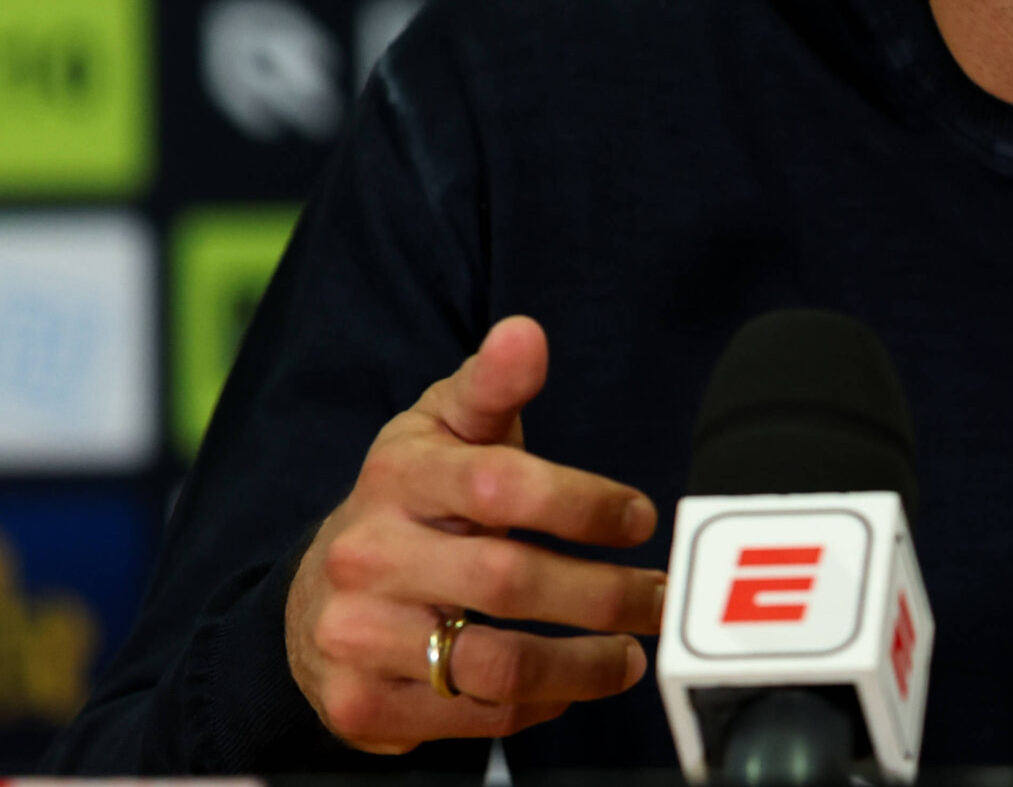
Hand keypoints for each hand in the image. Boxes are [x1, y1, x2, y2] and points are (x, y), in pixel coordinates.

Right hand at [285, 316, 665, 752]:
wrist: (315, 596)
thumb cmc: (411, 498)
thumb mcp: (442, 428)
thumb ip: (493, 385)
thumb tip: (526, 333)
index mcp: (399, 475)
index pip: (501, 484)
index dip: (582, 502)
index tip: (639, 519)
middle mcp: (369, 555)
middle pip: (509, 581)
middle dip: (604, 595)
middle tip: (658, 598)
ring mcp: (358, 636)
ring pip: (496, 665)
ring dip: (584, 667)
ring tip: (631, 655)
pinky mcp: (360, 706)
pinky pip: (471, 717)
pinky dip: (536, 707)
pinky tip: (567, 687)